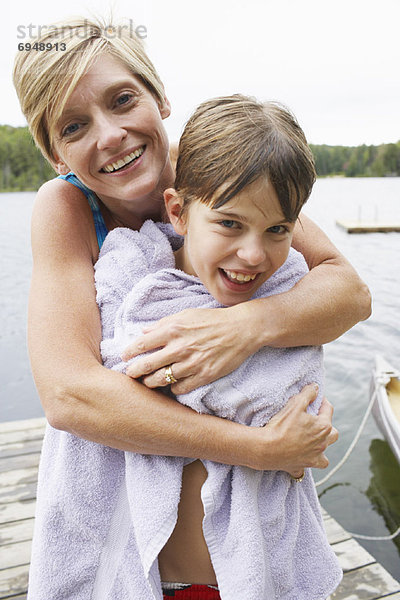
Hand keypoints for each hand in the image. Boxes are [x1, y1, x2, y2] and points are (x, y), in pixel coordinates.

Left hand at [122, 305, 258, 393]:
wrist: (242, 329)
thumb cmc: (213, 319)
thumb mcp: (186, 314)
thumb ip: (163, 323)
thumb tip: (143, 332)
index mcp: (172, 330)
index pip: (141, 344)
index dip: (128, 353)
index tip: (124, 358)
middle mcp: (179, 348)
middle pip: (146, 366)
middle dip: (134, 372)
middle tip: (130, 374)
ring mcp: (191, 364)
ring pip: (161, 380)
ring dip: (151, 382)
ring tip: (148, 382)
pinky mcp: (204, 376)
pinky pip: (180, 389)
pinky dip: (172, 388)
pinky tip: (172, 384)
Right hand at [253, 385, 337, 473]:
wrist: (267, 448)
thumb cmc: (282, 425)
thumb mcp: (295, 404)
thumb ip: (308, 394)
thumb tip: (316, 387)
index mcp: (324, 427)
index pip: (328, 409)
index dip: (322, 401)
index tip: (315, 397)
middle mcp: (322, 444)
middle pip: (333, 434)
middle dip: (327, 426)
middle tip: (315, 420)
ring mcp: (313, 457)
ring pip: (324, 454)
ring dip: (321, 447)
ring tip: (311, 441)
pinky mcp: (301, 467)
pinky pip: (306, 468)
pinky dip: (305, 463)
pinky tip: (299, 458)